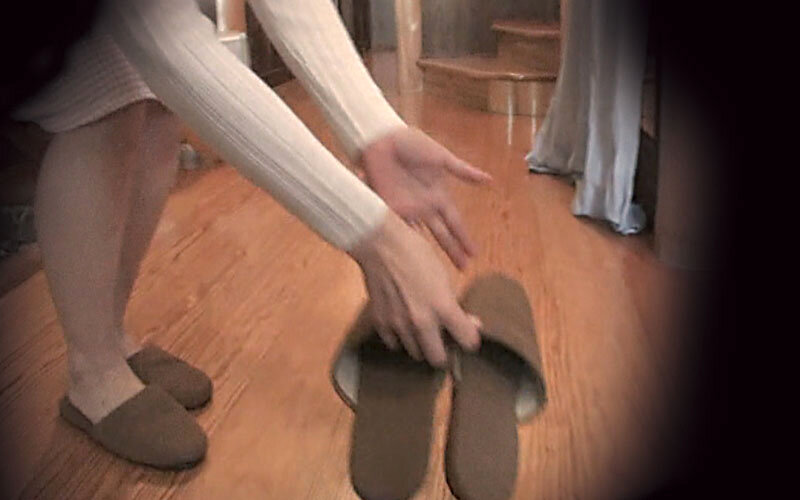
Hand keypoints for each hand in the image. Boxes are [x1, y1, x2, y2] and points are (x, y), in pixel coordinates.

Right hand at [349, 210, 480, 365]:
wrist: (381, 244)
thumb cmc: (416, 254)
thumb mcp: (444, 276)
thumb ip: (456, 305)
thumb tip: (472, 325)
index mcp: (443, 308)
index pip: (467, 342)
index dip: (470, 339)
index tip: (467, 335)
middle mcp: (422, 322)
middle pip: (438, 359)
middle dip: (444, 353)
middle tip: (444, 341)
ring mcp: (399, 325)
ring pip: (415, 353)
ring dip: (422, 345)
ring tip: (423, 330)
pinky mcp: (381, 323)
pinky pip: (394, 344)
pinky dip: (400, 338)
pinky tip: (403, 325)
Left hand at [360, 127, 490, 268]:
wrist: (381, 139)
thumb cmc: (411, 143)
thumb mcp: (440, 157)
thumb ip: (462, 171)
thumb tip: (489, 180)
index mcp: (439, 195)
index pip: (455, 222)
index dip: (464, 239)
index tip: (474, 255)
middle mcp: (424, 206)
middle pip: (441, 235)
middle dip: (452, 252)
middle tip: (463, 269)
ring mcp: (406, 210)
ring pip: (419, 237)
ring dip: (427, 253)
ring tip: (435, 270)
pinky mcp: (388, 208)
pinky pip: (395, 229)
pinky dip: (401, 242)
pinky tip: (407, 257)